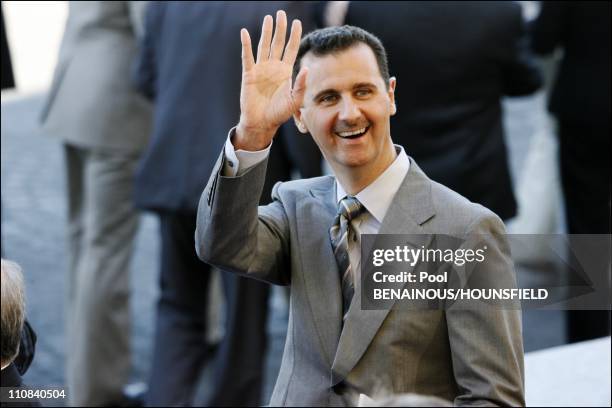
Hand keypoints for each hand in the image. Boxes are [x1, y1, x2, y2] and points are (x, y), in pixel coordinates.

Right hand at [234, 10, 307, 150]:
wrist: (262, 123)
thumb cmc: (279, 113)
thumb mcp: (295, 100)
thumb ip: (301, 85)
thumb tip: (307, 68)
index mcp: (285, 72)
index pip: (291, 49)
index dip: (294, 36)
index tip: (297, 22)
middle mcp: (273, 67)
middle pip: (278, 43)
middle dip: (280, 28)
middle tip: (281, 13)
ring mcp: (261, 69)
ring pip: (264, 46)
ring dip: (266, 32)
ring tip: (268, 18)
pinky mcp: (249, 74)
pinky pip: (247, 57)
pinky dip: (246, 45)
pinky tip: (245, 33)